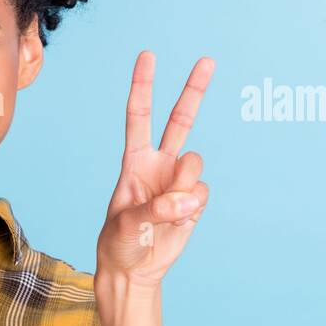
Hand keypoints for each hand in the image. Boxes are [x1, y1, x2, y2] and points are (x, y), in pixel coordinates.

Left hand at [95, 50, 212, 289]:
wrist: (134, 269)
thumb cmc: (119, 242)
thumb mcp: (126, 225)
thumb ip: (155, 209)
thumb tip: (188, 200)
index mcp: (135, 161)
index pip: (139, 117)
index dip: (143, 86)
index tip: (147, 56)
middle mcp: (160, 165)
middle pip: (180, 120)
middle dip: (193, 90)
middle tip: (206, 60)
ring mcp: (179, 181)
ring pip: (194, 165)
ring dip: (182, 188)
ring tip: (165, 212)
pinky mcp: (195, 201)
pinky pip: (202, 194)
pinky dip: (191, 208)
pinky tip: (177, 222)